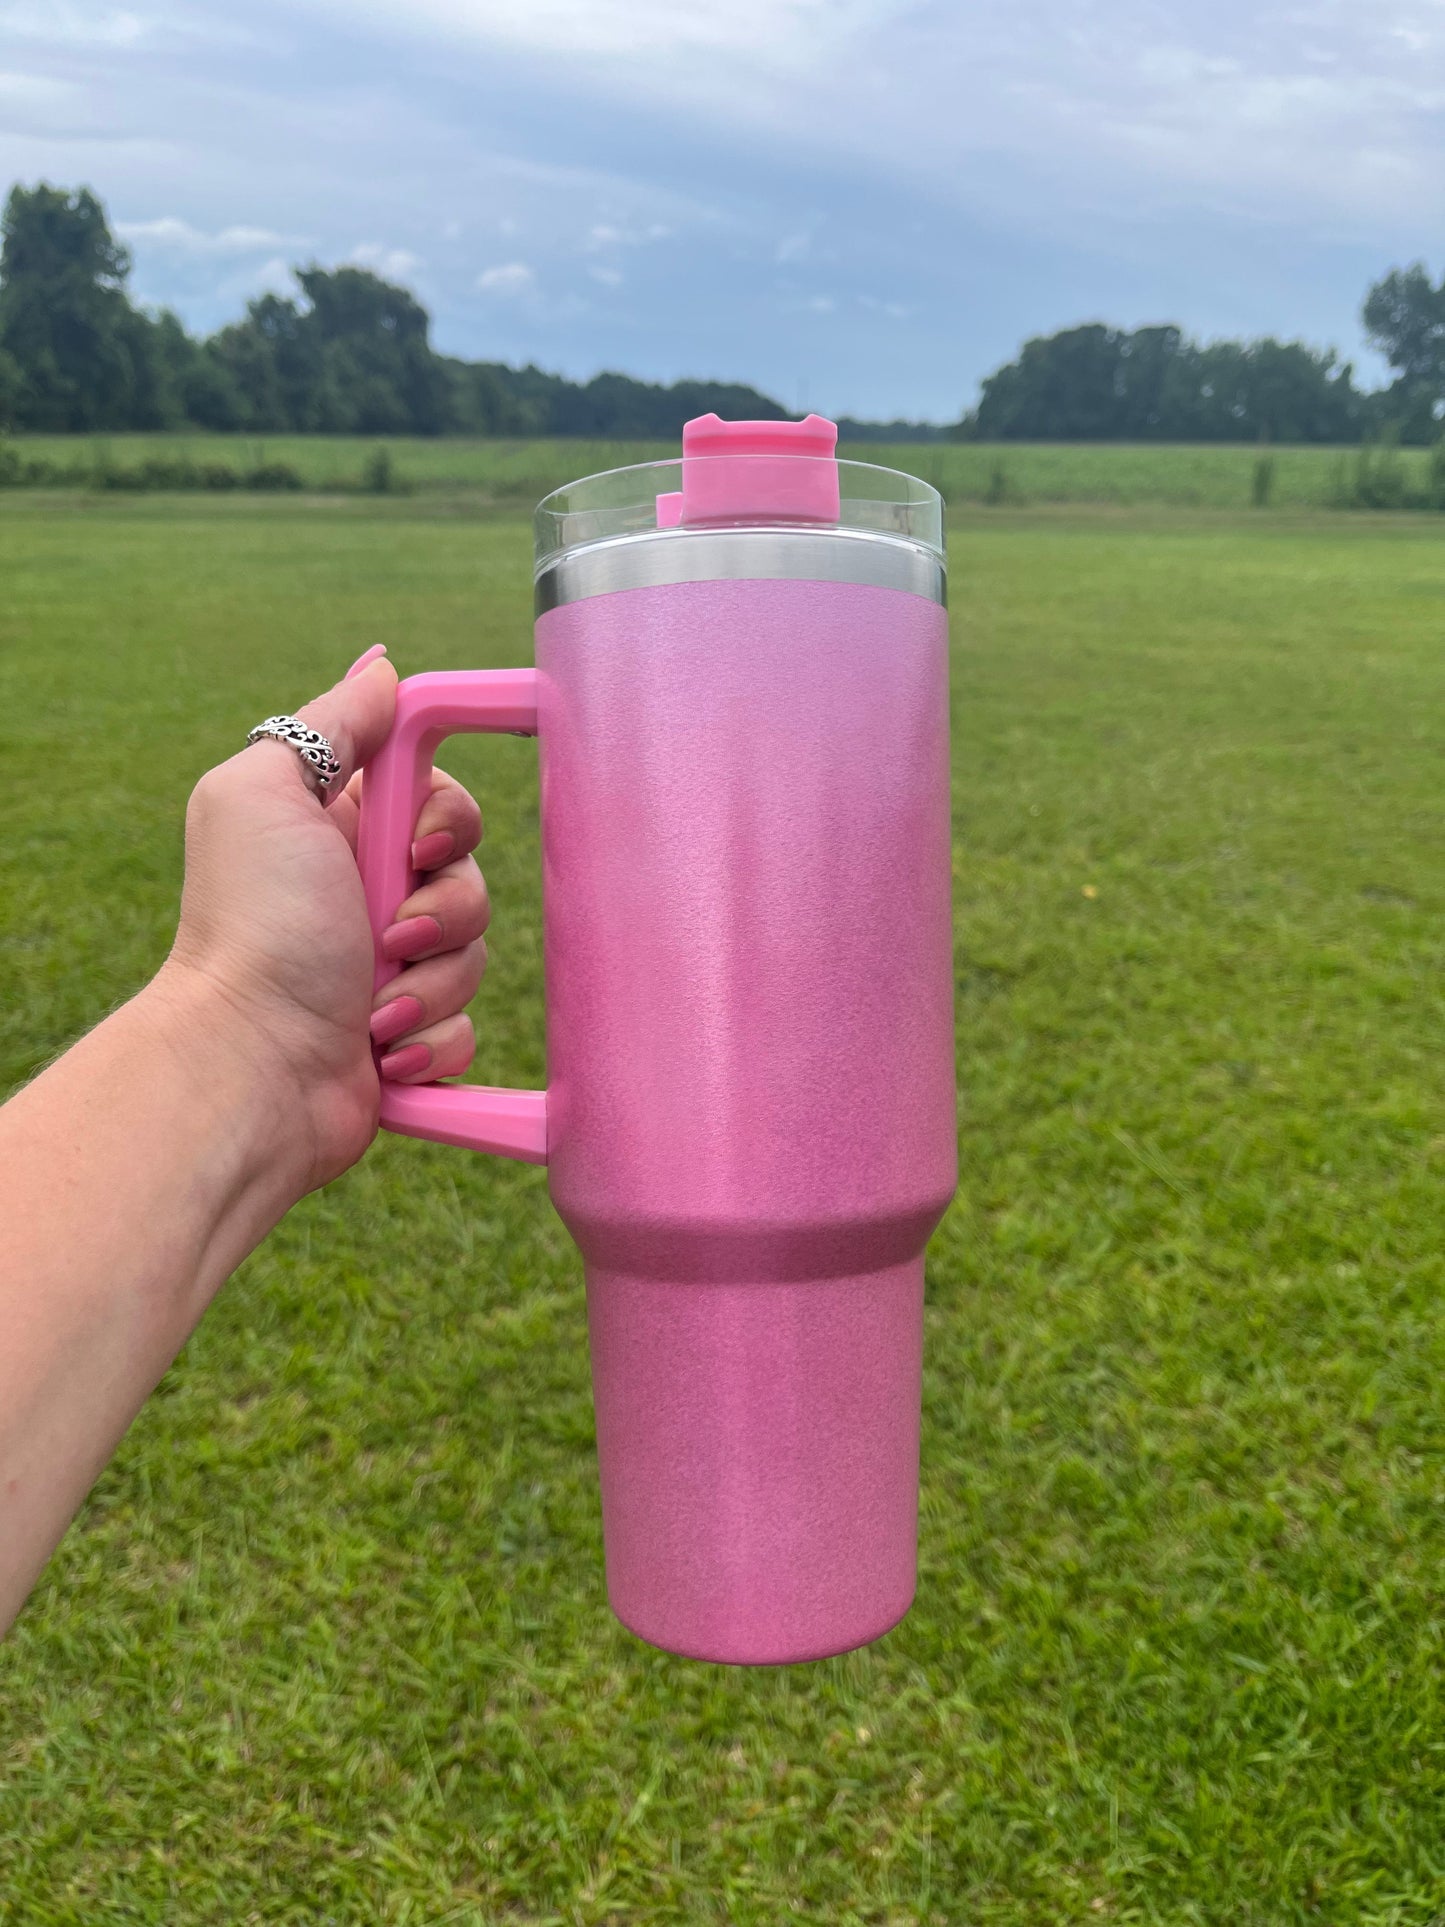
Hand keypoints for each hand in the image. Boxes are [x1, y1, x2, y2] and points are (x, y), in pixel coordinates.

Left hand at [161, 646, 489, 1194]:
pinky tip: (381, 1052)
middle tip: (387, 934)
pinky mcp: (406, 1036)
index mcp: (337, 830)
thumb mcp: (268, 794)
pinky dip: (431, 1042)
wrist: (251, 1066)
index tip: (418, 845)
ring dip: (430, 985)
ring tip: (373, 1010)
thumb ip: (328, 727)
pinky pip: (466, 1028)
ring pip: (473, 956)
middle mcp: (363, 895)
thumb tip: (384, 670)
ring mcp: (387, 971)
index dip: (449, 820)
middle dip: (444, 910)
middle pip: (469, 877)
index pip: (440, 799)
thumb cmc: (256, 928)